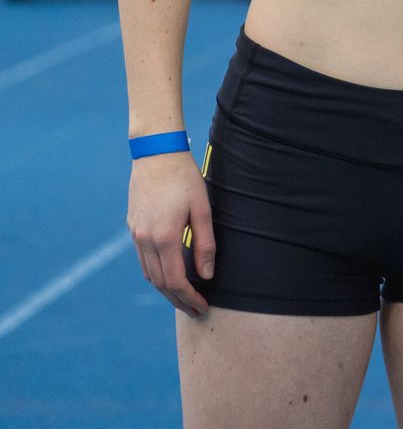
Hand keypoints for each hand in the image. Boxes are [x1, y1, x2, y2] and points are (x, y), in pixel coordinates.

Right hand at [126, 151, 213, 316]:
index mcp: (164, 237)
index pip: (175, 281)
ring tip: (186, 298)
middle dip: (179, 300)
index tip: (203, 306)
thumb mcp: (203, 209)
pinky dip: (157, 274)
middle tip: (197, 310)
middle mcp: (145, 240)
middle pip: (160, 283)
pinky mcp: (133, 228)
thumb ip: (205, 244)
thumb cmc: (185, 179)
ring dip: (166, 290)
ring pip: (149, 274)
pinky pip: (144, 261)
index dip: (189, 298)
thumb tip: (207, 275)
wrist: (156, 155)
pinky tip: (170, 276)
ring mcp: (136, 235)